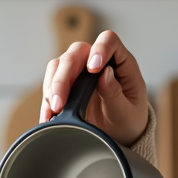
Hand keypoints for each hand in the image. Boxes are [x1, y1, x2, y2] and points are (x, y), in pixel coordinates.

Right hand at [41, 30, 149, 146]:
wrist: (121, 136)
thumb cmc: (130, 121)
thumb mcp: (127, 112)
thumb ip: (116, 94)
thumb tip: (104, 74)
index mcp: (121, 63)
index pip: (109, 41)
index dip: (100, 49)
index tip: (92, 69)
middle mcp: (98, 62)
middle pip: (76, 53)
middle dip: (64, 77)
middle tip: (60, 102)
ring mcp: (81, 72)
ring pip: (59, 65)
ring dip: (52, 86)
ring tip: (54, 110)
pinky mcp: (68, 85)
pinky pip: (51, 83)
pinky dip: (47, 98)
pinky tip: (49, 114)